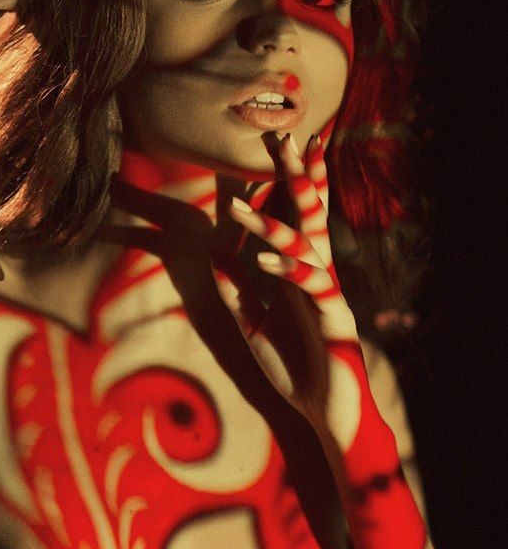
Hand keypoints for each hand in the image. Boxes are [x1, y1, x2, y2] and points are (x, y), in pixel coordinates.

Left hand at [211, 133, 362, 442]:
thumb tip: (216, 259)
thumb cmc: (297, 370)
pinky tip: (263, 260)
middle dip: (296, 175)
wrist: (327, 412)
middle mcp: (315, 275)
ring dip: (272, 224)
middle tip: (285, 136)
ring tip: (241, 204)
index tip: (275, 144)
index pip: (293, 216)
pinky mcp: (332, 318)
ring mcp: (325, 294)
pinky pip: (311, 286)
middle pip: (309, 215)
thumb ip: (239, 291)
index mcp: (299, 273)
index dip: (286, 180)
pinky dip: (288, 271)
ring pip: (305, 246)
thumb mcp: (255, 326)